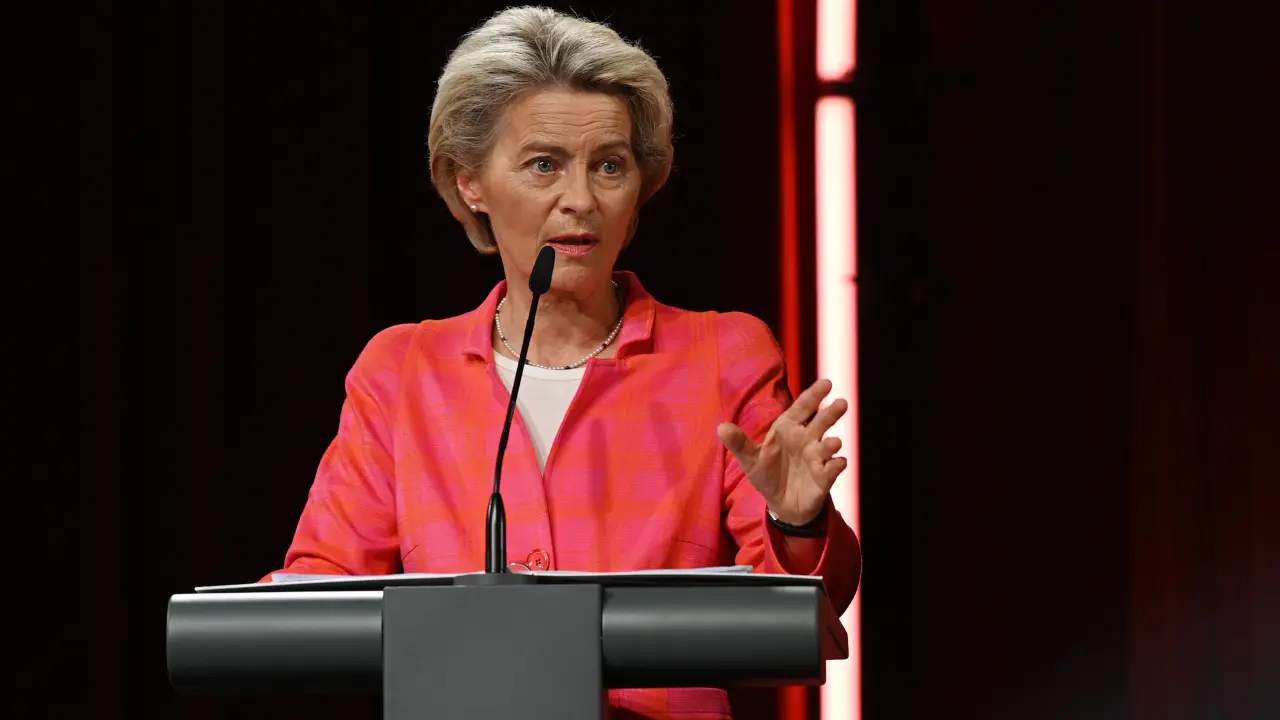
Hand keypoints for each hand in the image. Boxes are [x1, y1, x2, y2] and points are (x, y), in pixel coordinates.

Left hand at [717, 379, 848, 525]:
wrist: (780, 504)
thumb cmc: (767, 474)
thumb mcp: (750, 459)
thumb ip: (738, 443)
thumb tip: (721, 427)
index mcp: (788, 428)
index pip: (802, 407)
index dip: (814, 395)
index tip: (827, 383)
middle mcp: (806, 439)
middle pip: (821, 422)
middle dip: (831, 413)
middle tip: (842, 403)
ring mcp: (817, 457)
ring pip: (828, 445)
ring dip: (831, 443)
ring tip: (833, 442)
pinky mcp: (824, 477)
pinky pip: (832, 469)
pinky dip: (836, 466)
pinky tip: (838, 463)